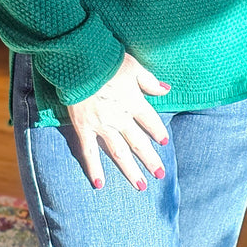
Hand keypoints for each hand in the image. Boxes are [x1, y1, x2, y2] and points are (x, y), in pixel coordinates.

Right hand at [67, 52, 169, 190]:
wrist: (80, 62)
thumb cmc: (107, 60)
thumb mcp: (134, 66)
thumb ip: (150, 81)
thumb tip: (166, 89)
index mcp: (134, 102)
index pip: (151, 122)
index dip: (158, 132)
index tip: (164, 142)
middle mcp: (121, 118)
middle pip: (139, 143)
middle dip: (150, 160)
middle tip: (160, 175)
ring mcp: (102, 125)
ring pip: (119, 153)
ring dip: (130, 170)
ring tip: (141, 186)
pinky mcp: (84, 127)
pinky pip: (89, 152)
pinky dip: (94, 168)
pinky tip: (100, 184)